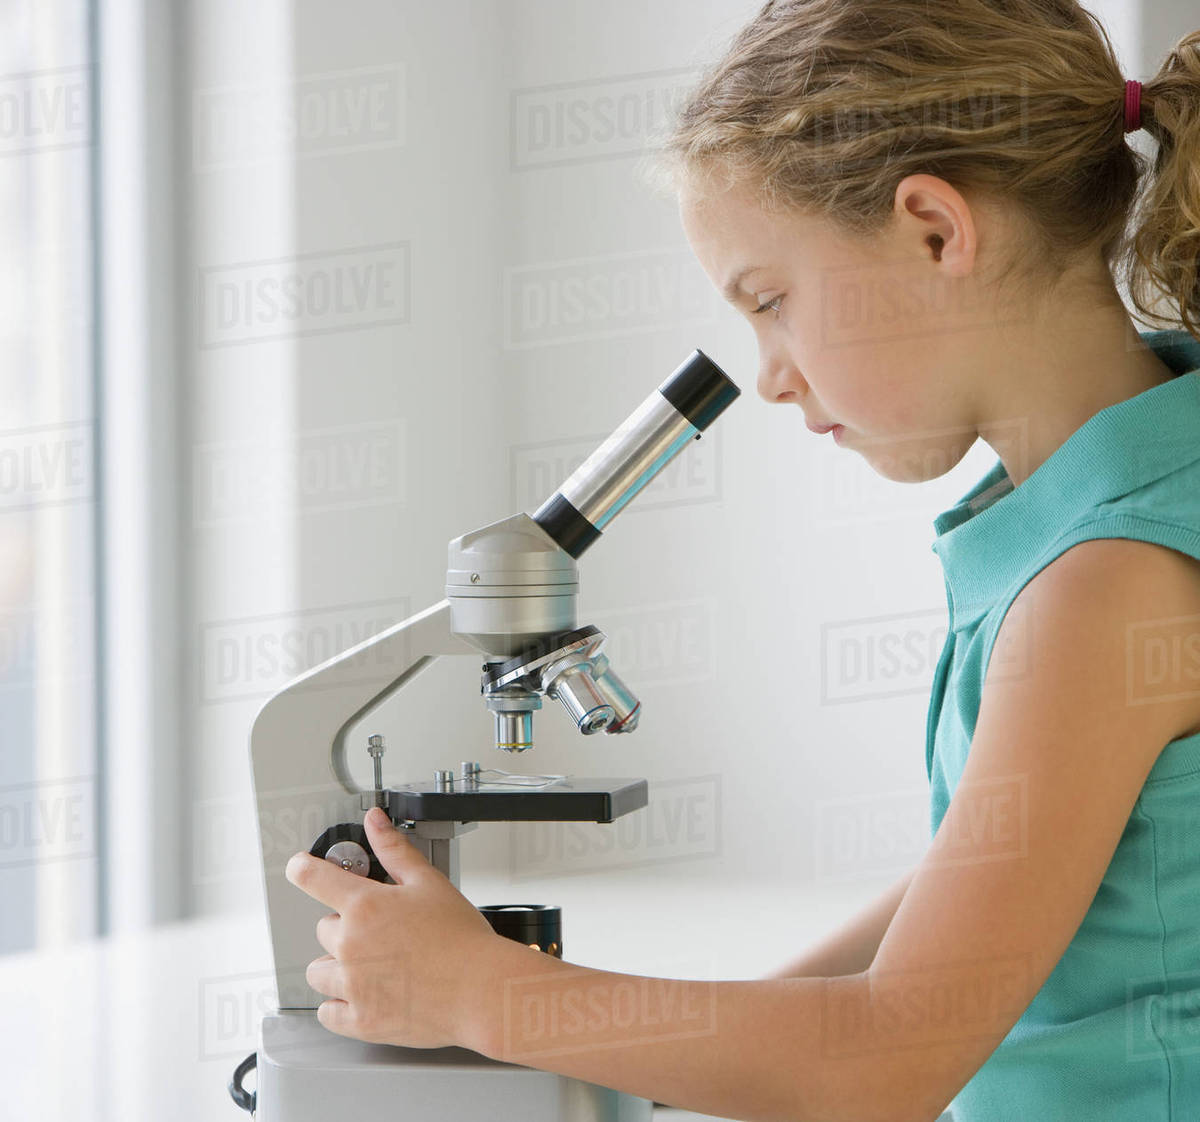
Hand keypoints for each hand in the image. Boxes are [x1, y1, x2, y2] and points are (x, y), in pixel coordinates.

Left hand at [284, 806, 501, 1048]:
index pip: (313, 878)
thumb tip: (375, 822)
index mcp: (365, 906)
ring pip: (318, 972)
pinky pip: (327, 1013)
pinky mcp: (360, 1021)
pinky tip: (365, 995)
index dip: (302, 869)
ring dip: (337, 967)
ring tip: (372, 966)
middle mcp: (351, 945)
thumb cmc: (461, 939)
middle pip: (323, 929)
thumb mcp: (429, 882)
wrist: (481, 989)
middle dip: (346, 928)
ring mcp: (352, 986)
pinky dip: (340, 1004)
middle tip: (380, 932)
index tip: (298, 868)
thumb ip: (395, 850)